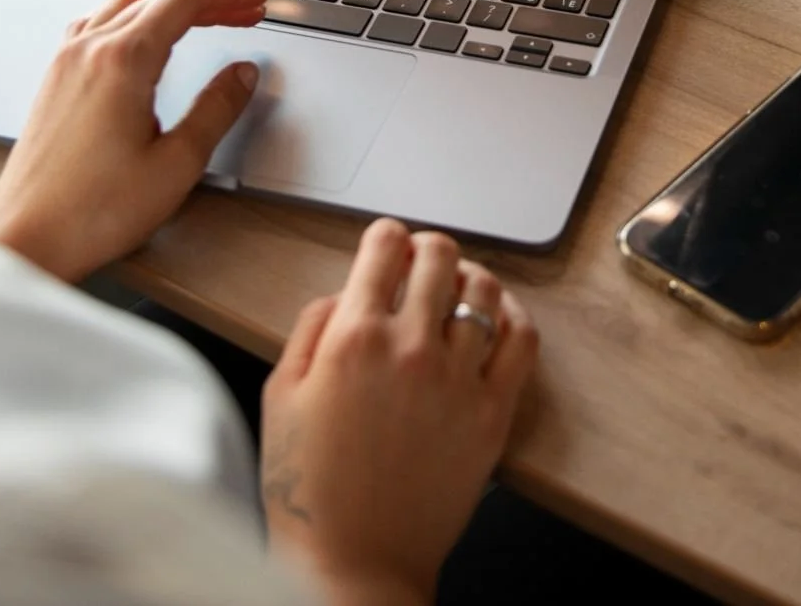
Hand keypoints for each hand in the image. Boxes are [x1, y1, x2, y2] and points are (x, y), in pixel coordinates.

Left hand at [0, 0, 265, 281]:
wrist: (25, 237)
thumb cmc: (93, 210)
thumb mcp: (176, 163)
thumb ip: (216, 109)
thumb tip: (243, 74)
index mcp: (123, 60)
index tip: (257, 1)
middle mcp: (89, 49)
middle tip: (245, 12)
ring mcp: (66, 61)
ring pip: (125, 3)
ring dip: (169, 2)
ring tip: (204, 18)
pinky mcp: (55, 79)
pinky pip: (98, 24)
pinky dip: (135, 16)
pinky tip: (146, 37)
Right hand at [261, 219, 539, 605]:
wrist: (354, 563)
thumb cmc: (308, 490)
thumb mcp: (278, 397)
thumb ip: (310, 330)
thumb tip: (343, 295)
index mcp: (354, 338)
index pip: (385, 246)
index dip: (385, 237)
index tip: (387, 245)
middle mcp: (412, 348)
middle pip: (440, 257)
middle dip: (428, 249)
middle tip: (422, 262)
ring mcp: (459, 379)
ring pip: (485, 290)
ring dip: (470, 278)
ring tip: (458, 290)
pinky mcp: (493, 413)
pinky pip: (522, 341)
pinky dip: (514, 317)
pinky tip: (499, 320)